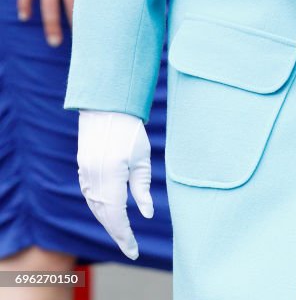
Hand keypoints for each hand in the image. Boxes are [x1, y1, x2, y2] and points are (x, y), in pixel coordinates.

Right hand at [77, 111, 153, 259]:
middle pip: (105, 217)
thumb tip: (146, 215)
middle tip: (131, 248)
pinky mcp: (83, 171)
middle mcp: (94, 181)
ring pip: (96, 209)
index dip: (125, 237)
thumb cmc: (129, 130)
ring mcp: (85, 177)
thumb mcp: (141, 158)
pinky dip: (101, 210)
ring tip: (123, 235)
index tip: (134, 251)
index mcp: (110, 179)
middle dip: (117, 234)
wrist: (105, 108)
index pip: (117, 218)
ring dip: (109, 223)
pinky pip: (91, 198)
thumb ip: (142, 188)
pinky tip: (110, 214)